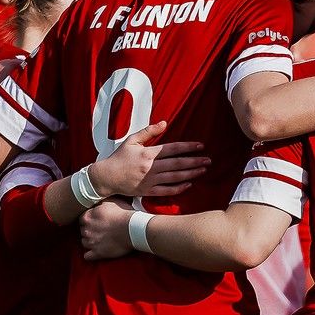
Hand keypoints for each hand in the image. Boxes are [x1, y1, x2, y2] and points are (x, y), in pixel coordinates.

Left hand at [79, 200, 137, 260]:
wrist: (133, 229)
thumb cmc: (124, 214)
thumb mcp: (111, 201)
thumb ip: (100, 201)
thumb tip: (97, 199)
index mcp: (87, 217)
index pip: (82, 219)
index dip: (89, 220)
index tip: (96, 221)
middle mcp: (86, 230)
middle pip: (82, 231)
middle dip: (89, 231)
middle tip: (99, 230)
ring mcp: (91, 242)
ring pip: (84, 243)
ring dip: (90, 242)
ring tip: (99, 240)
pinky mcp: (98, 253)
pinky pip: (87, 256)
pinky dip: (90, 255)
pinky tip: (96, 251)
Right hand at [88, 123, 210, 198]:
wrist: (106, 177)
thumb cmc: (119, 157)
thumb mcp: (131, 140)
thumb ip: (148, 131)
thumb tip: (164, 123)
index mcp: (147, 153)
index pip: (172, 148)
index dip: (188, 147)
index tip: (201, 146)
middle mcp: (150, 167)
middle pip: (177, 163)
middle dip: (194, 161)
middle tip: (208, 160)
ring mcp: (149, 180)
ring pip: (175, 177)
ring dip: (191, 174)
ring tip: (203, 170)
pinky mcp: (147, 192)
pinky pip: (166, 191)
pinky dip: (178, 188)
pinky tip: (189, 184)